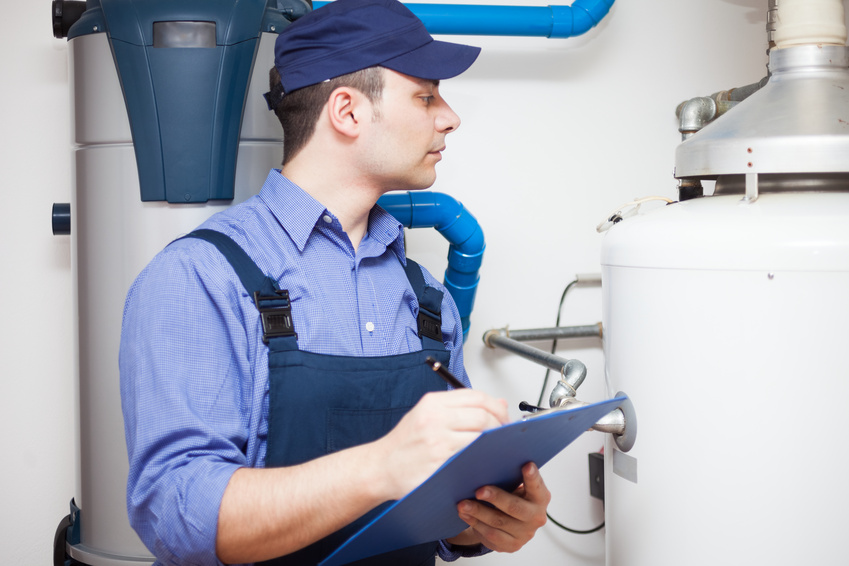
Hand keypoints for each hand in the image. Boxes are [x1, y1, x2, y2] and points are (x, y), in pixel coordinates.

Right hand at [373, 390, 508, 499]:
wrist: (380, 468)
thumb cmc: (404, 444)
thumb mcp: (428, 415)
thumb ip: (462, 408)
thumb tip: (499, 404)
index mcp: (433, 403)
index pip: (477, 397)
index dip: (496, 407)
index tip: (502, 418)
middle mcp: (434, 418)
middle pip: (483, 415)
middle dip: (499, 427)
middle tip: (503, 437)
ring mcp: (437, 441)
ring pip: (480, 437)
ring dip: (494, 445)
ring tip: (495, 450)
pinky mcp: (439, 463)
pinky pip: (471, 458)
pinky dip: (482, 459)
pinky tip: (484, 462)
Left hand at [448, 462, 550, 552]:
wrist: (513, 524)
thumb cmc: (512, 496)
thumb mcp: (516, 486)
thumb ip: (510, 477)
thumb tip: (486, 466)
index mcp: (540, 497)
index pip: (537, 486)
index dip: (532, 477)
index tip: (527, 465)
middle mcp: (536, 517)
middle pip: (514, 507)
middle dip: (495, 498)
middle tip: (479, 491)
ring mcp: (525, 533)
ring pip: (498, 522)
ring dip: (478, 512)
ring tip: (462, 504)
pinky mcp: (511, 545)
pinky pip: (491, 535)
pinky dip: (475, 523)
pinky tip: (465, 515)